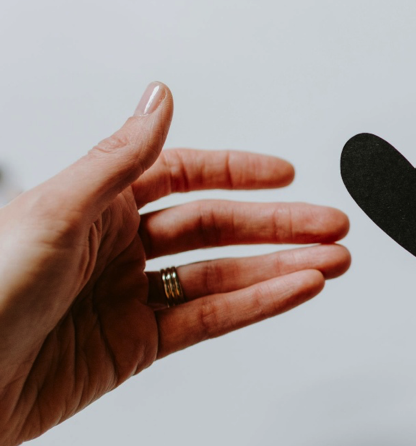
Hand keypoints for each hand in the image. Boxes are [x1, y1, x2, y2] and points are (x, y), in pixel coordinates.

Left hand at [0, 83, 349, 445]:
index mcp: (93, 204)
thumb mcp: (54, 212)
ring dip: (281, 267)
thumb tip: (159, 98)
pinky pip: (210, 319)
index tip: (284, 174)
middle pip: (215, 227)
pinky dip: (257, 305)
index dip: (236, 172)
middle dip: (278, 224)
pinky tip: (293, 289)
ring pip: (223, 275)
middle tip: (329, 224)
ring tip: (331, 261)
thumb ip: (119, 159)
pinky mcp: (137, 346)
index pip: (182, 176)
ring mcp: (131, 298)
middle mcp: (117, 247)